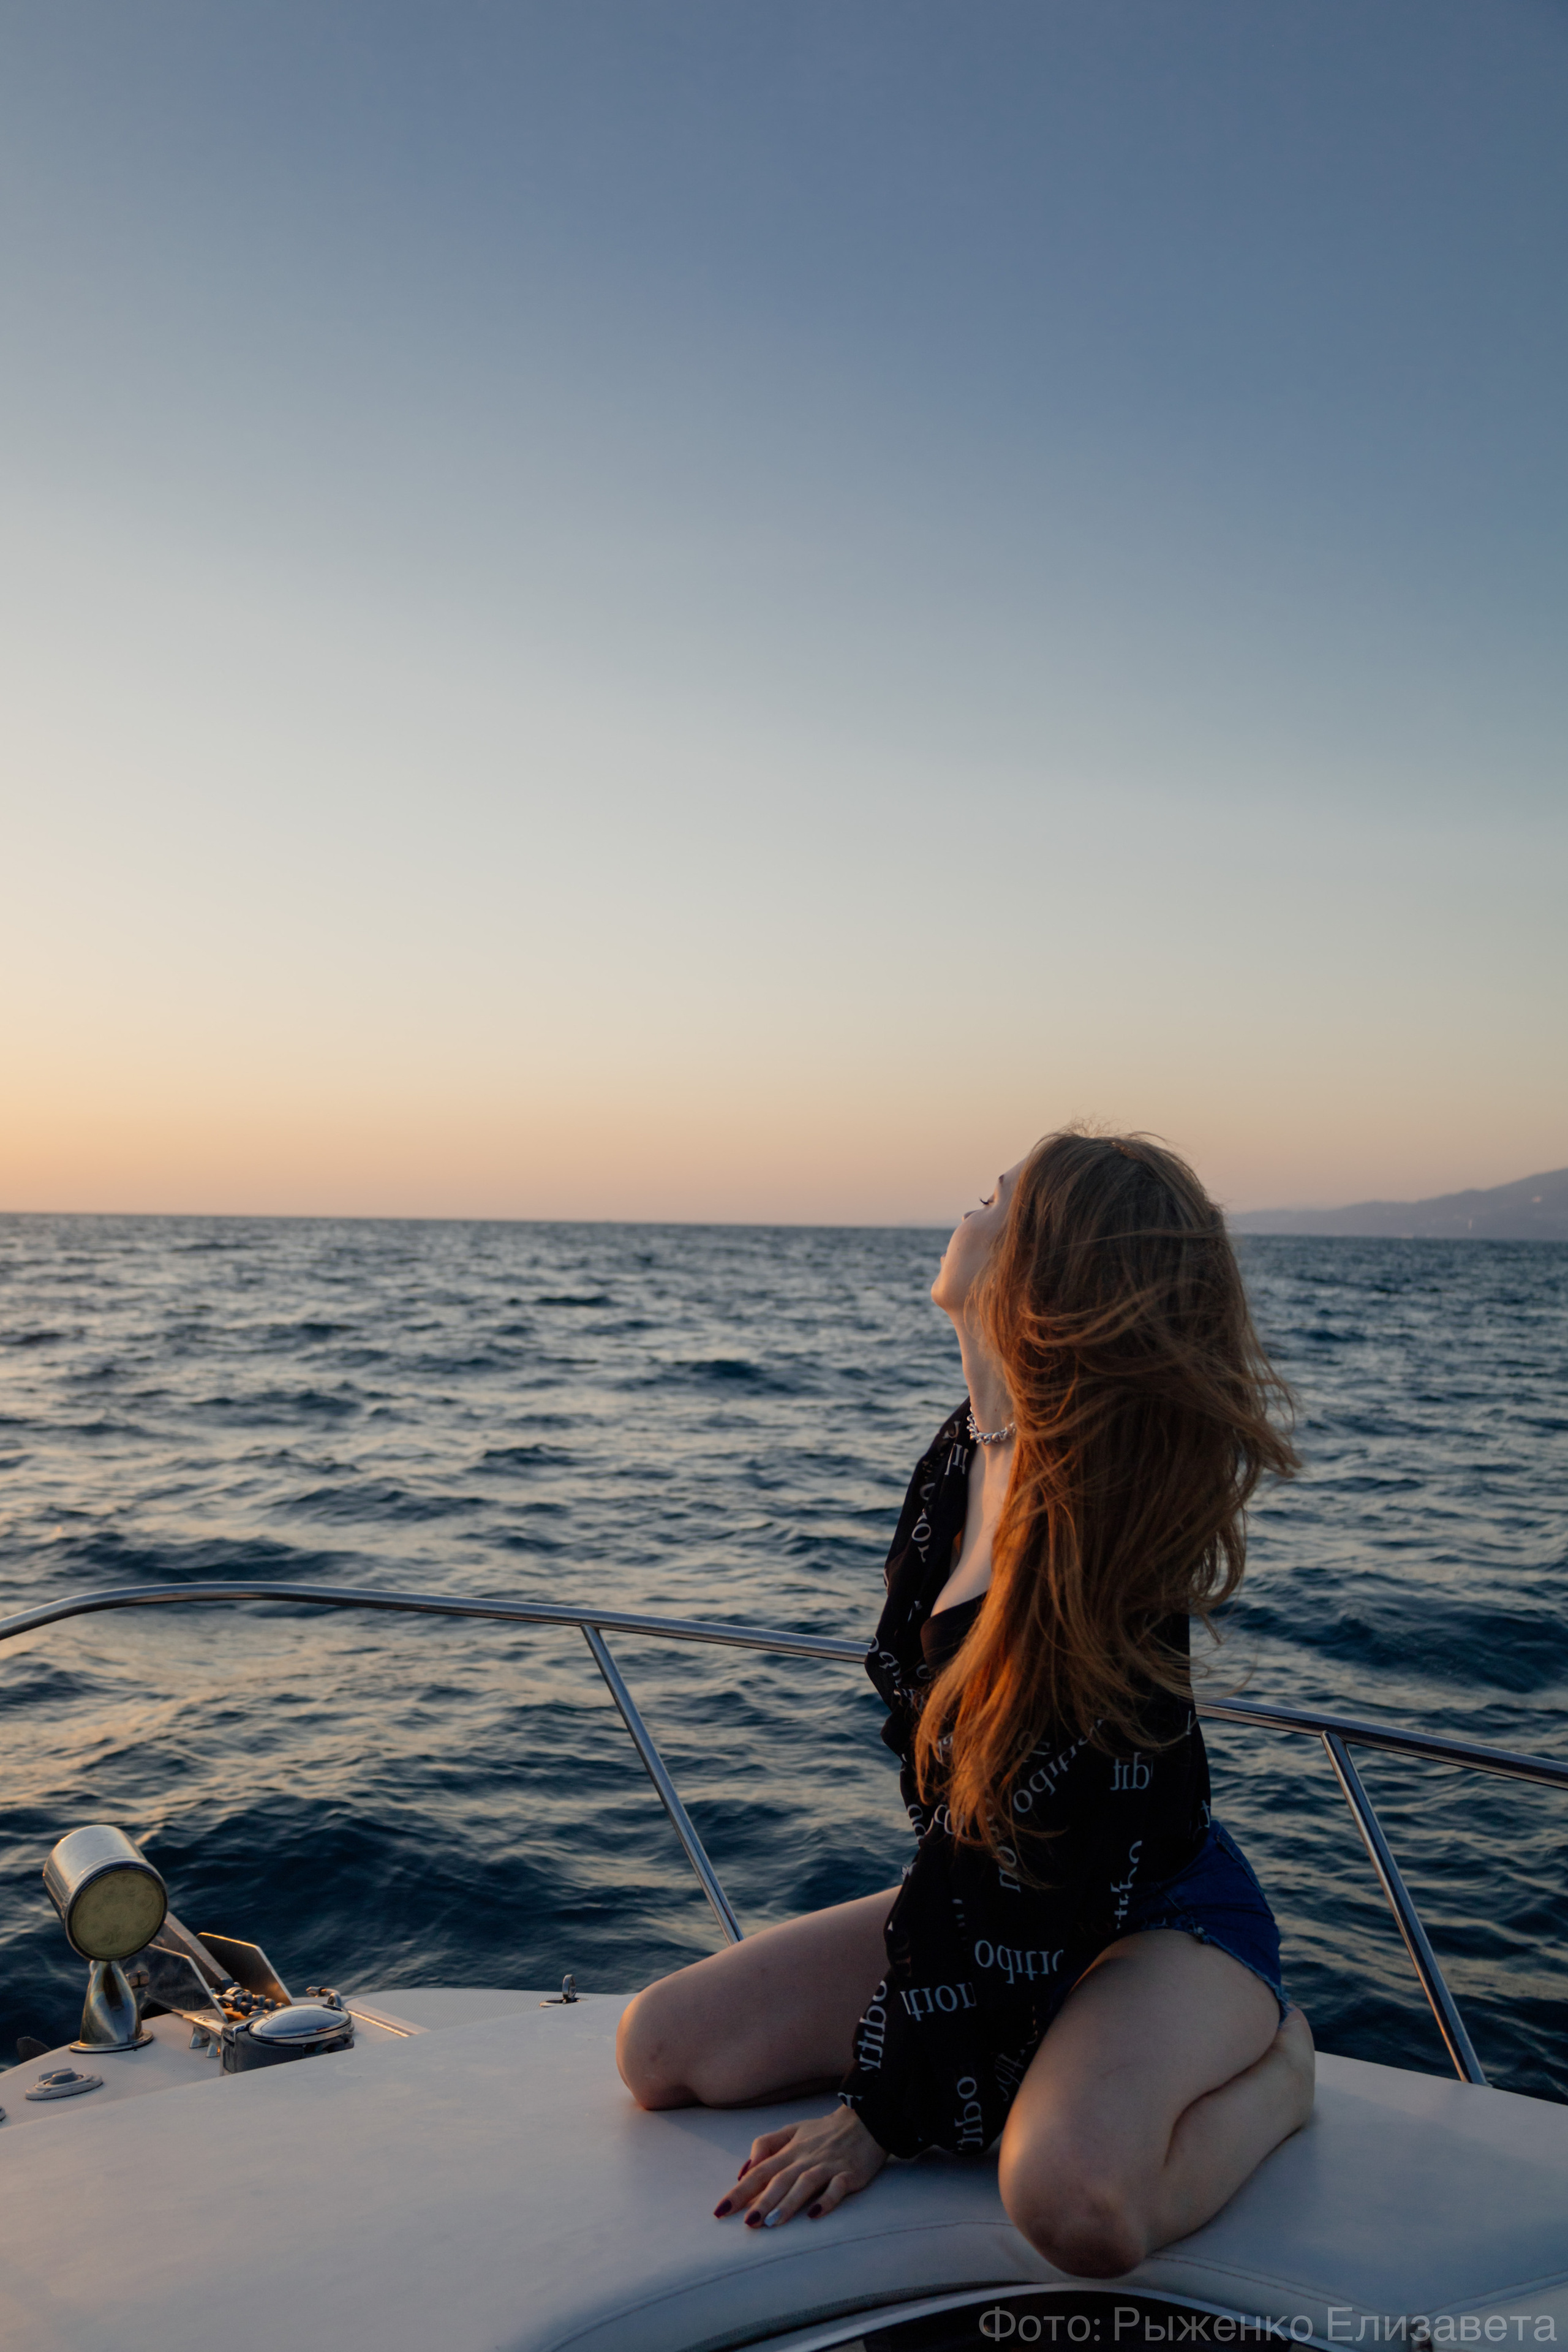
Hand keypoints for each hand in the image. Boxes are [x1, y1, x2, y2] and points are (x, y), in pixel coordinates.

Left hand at [713, 2105, 886, 2228]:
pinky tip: (815, 2215)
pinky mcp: (849, 2174)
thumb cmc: (824, 2131)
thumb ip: (767, 2145)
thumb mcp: (793, 2130)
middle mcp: (805, 2158)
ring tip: (772, 2223)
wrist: (865, 2120)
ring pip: (805, 2184)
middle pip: (780, 2180)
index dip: (740, 2191)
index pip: (759, 2172)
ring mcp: (828, 2166)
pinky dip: (826, 2201)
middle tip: (747, 2224)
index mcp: (789, 2151)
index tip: (721, 2211)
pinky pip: (837, 2188)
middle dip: (762, 2201)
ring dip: (788, 2204)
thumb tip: (743, 2170)